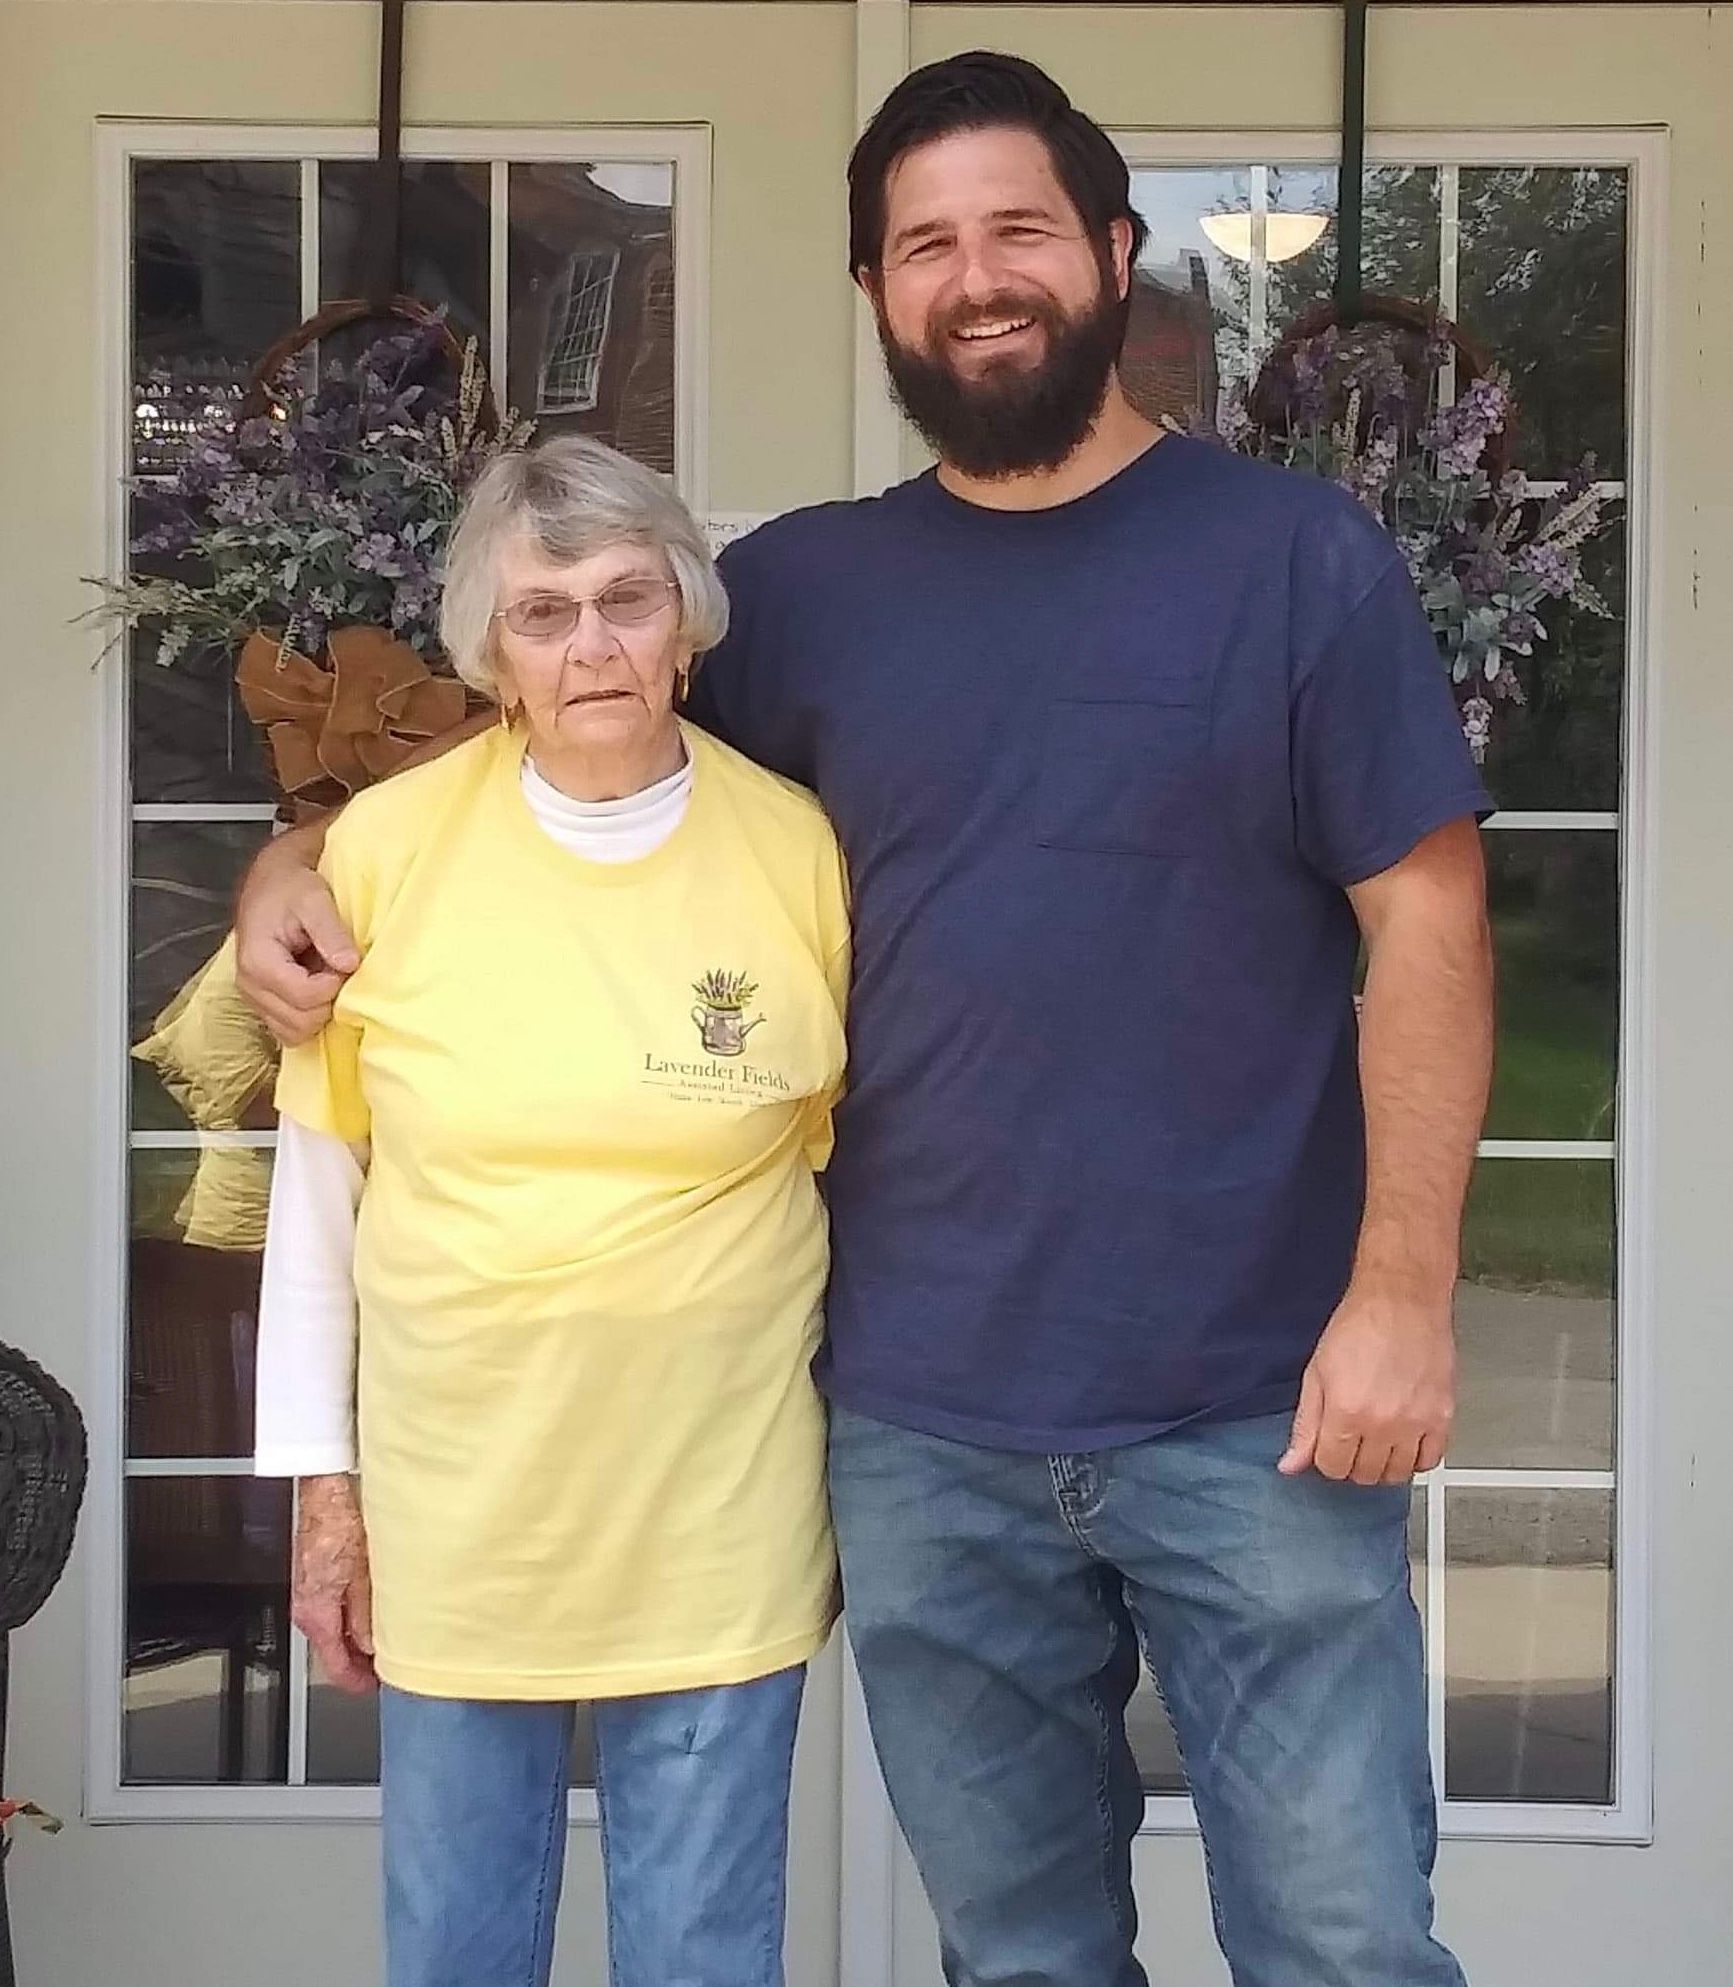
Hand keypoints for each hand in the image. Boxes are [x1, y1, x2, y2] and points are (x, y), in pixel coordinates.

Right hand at [235, 830, 357, 1045]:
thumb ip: (331, 932)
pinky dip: (310, 1017)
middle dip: (329, 1000)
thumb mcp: (314, 899)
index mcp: (258, 962)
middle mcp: (249, 987)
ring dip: (320, 1011)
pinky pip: (290, 1030)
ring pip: (295, 1032)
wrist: (272, 885)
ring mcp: (254, 999)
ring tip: (325, 976)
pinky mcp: (263, 1005)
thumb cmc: (291, 889)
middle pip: (301, 1022)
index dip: (335, 984)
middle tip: (337, 969)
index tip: (344, 960)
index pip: (306, 997)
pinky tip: (318, 988)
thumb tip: (351, 964)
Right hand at [293, 1474, 375, 1692]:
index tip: (377, 1687)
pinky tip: (370, 1616)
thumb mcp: (362, 1576)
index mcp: (316, 1614)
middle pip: (331, 1653)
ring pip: (331, 1634)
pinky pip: (331, 1613)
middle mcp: (306, 1610)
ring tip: (384, 1642)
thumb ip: (366, 1616)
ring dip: (355, 1642)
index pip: (334, 1667)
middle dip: (359, 1664)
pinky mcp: (313, 1582)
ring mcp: (307, 1597)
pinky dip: (348, 1623)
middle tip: (387, 1667)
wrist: (324, 1495)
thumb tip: (374, 1645)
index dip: (357, 1682)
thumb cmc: (339, 1525)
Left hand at [1277, 1281, 1454, 1485]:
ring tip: (1376, 1440)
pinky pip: (1431, 1460)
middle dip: (1352, 1462)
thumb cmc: (1361, 1325)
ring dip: (1383, 1464)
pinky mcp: (1442, 1416)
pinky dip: (1416, 1458)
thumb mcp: (1317, 1372)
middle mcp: (1383, 1423)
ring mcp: (1416, 1423)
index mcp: (1346, 1412)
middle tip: (1351, 1439)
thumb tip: (1292, 1463)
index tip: (1328, 1444)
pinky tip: (1404, 1441)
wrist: (1402, 1299)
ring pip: (1398, 1474)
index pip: (1332, 1467)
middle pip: (1364, 1474)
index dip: (1325, 1457)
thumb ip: (1305, 1424)